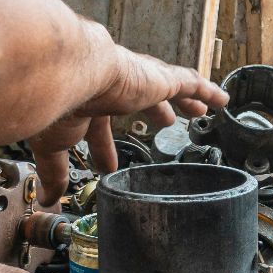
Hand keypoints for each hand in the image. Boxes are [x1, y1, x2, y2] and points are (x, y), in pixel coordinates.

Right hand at [28, 41, 228, 203]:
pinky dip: (206, 90)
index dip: (104, 147)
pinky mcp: (160, 78)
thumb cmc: (58, 106)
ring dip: (180, 101)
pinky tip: (222, 100)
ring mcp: (138, 80)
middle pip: (138, 100)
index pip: (99, 125)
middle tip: (163, 124)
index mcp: (85, 100)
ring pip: (167, 88)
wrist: (70, 75)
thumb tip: (49, 197)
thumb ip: (55, 172)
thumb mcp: (54, 146)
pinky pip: (191, 83)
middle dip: (152, 112)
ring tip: (196, 110)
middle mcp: (112, 87)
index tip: (107, 165)